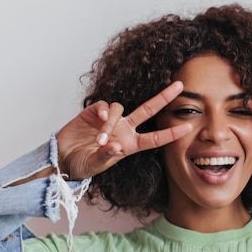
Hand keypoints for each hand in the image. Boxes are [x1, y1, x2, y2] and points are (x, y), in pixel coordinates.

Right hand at [56, 81, 190, 179]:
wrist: (62, 158)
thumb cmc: (82, 165)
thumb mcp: (95, 165)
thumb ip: (105, 156)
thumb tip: (114, 146)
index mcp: (130, 145)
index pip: (155, 138)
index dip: (171, 133)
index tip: (189, 127)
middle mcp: (124, 130)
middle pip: (148, 110)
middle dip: (164, 98)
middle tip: (180, 85)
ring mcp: (111, 120)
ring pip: (120, 109)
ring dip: (112, 123)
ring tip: (100, 140)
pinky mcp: (94, 112)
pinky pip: (105, 106)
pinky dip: (104, 111)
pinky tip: (99, 120)